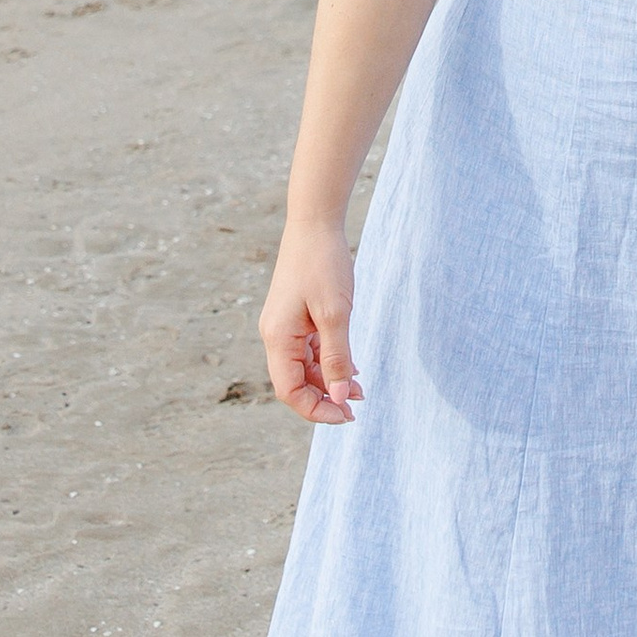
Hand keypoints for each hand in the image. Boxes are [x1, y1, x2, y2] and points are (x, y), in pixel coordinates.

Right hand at [260, 216, 360, 423]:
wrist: (315, 222)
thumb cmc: (323, 264)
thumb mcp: (336, 314)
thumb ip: (337, 358)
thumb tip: (341, 397)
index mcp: (277, 338)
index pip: (290, 391)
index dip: (316, 409)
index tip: (346, 415)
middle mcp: (276, 335)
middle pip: (295, 382)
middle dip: (325, 397)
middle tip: (358, 404)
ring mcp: (285, 325)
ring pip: (304, 367)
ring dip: (329, 380)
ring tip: (360, 389)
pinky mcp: (296, 315)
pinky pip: (310, 349)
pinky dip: (329, 360)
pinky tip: (352, 365)